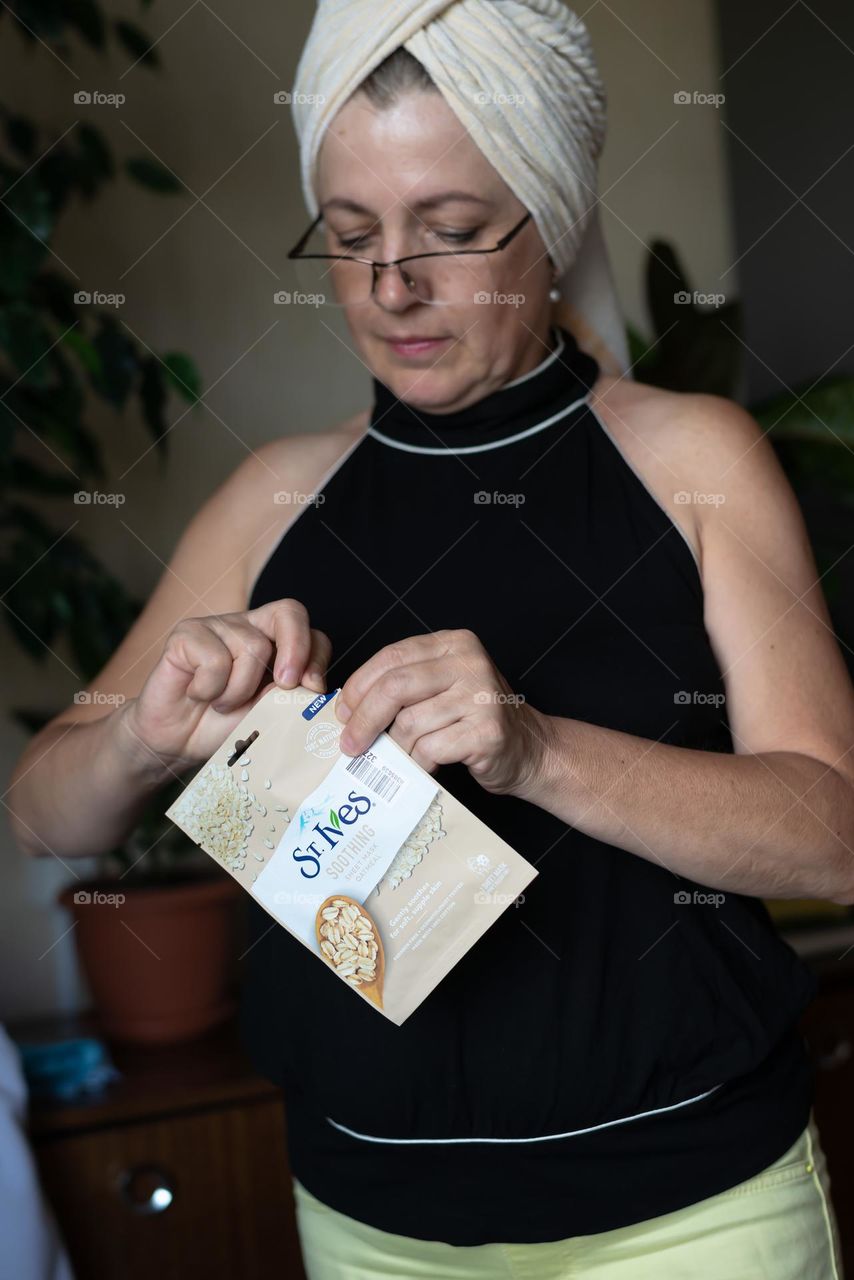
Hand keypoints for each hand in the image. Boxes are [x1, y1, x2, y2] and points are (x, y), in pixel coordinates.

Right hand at [121, 598, 331, 770]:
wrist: (175, 741)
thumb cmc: (223, 725)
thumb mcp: (267, 715)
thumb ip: (289, 698)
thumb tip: (312, 687)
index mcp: (274, 642)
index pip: (310, 631)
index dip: (316, 656)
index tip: (313, 689)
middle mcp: (247, 626)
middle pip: (288, 612)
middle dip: (295, 649)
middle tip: (286, 684)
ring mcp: (216, 625)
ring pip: (250, 647)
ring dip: (238, 691)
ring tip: (220, 703)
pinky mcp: (186, 634)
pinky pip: (214, 660)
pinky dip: (209, 689)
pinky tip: (197, 694)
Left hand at [334, 629, 553, 799]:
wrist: (530, 748)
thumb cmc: (476, 719)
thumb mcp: (442, 687)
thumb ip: (405, 686)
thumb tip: (348, 707)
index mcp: (454, 643)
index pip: (392, 657)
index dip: (359, 686)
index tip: (343, 712)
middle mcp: (469, 663)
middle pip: (395, 687)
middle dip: (364, 719)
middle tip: (350, 744)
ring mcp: (481, 696)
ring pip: (410, 723)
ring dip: (396, 748)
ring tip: (399, 758)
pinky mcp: (487, 731)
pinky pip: (431, 749)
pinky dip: (419, 764)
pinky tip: (424, 767)